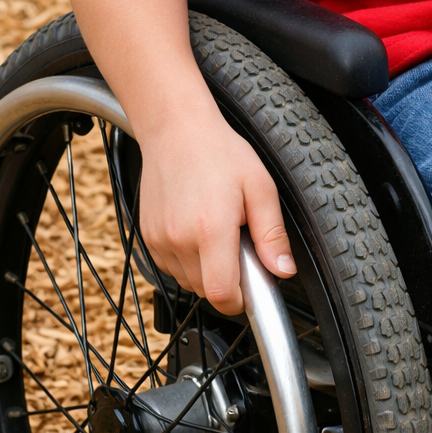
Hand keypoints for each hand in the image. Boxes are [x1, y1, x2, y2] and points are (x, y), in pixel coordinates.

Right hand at [138, 110, 294, 314]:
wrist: (175, 131)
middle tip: (237, 245)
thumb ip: (272, 234)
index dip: (241, 301)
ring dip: (206, 271)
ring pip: (188, 282)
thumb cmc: (219, 153)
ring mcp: (160, 240)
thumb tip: (283, 270)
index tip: (251, 287)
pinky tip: (196, 231)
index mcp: (211, 229)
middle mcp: (180, 239)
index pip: (222, 295)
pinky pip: (171, 268)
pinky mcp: (148, 238)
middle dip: (227, 280)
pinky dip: (187, 261)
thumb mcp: (260, 188)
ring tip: (215, 234)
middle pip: (207, 292)